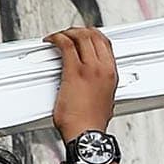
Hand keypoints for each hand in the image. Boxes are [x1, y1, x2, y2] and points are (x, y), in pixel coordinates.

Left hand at [48, 27, 116, 142]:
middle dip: (78, 30)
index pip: (106, 43)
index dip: (93, 34)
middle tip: (67, 33)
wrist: (87, 133)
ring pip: (80, 37)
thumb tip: (93, 90)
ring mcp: (90, 69)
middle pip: (94, 35)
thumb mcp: (104, 102)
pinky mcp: (74, 72)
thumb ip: (100, 90)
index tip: (83, 34)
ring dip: (67, 32)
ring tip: (58, 36)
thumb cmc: (91, 123)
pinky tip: (51, 41)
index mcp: (111, 74)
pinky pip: (65, 46)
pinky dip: (57, 39)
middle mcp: (103, 68)